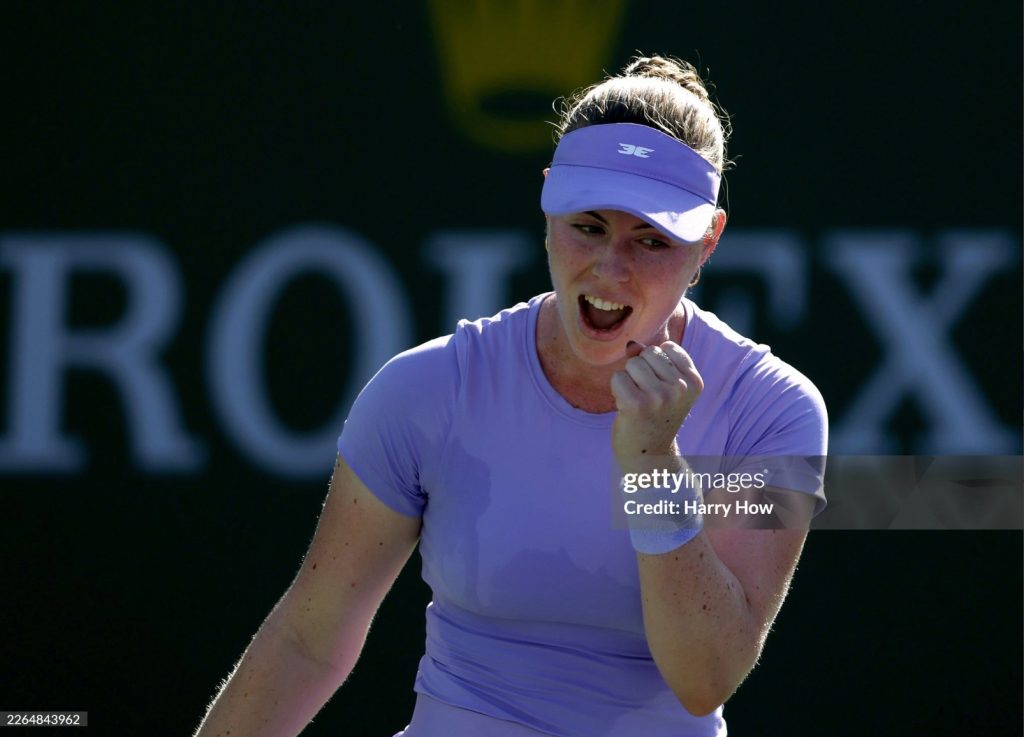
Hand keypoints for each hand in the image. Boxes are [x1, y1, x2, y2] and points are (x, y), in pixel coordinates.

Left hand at [610, 340, 703, 465]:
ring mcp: (660, 397)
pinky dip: (617, 389)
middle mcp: (681, 389)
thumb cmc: (655, 416)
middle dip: (640, 371)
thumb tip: (632, 344)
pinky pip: (618, 377)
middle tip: (646, 397)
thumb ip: (651, 359)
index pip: (667, 347)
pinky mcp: (637, 405)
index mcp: (694, 382)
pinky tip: (626, 407)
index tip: (660, 388)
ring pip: (632, 363)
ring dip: (628, 380)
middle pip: (648, 353)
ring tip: (637, 401)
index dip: (655, 364)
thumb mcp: (664, 386)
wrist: (649, 456)